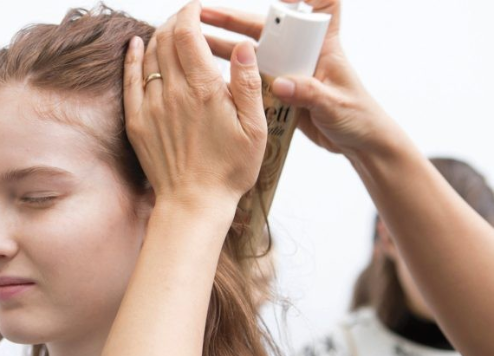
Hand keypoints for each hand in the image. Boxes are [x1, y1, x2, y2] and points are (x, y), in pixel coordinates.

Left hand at [123, 0, 266, 213]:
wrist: (194, 203)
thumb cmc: (229, 169)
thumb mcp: (254, 128)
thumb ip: (248, 83)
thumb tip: (244, 47)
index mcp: (203, 89)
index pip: (186, 33)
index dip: (189, 13)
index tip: (196, 8)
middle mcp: (173, 93)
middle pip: (165, 39)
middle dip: (175, 21)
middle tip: (186, 20)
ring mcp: (151, 107)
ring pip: (148, 56)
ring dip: (158, 37)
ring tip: (170, 33)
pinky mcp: (137, 122)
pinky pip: (130, 80)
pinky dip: (133, 58)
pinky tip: (136, 47)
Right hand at [201, 0, 396, 158]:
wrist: (359, 143)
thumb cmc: (358, 117)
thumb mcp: (334, 104)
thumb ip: (309, 93)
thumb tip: (280, 84)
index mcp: (323, 46)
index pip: (322, 4)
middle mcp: (302, 53)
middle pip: (267, 27)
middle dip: (234, 19)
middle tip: (203, 13)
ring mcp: (290, 71)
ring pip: (254, 52)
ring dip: (226, 45)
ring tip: (195, 39)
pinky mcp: (281, 90)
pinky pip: (253, 78)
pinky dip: (233, 74)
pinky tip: (208, 72)